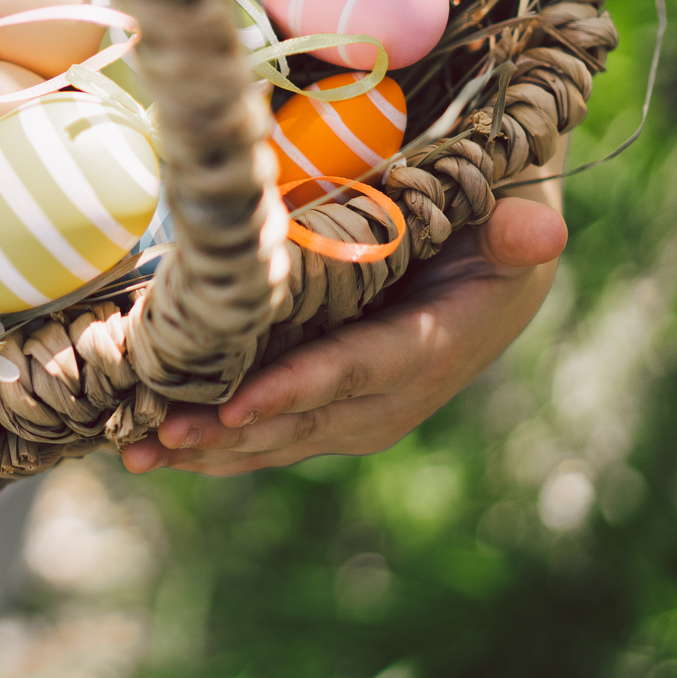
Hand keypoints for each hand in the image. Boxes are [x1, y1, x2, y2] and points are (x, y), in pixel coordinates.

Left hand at [123, 195, 568, 475]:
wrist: (494, 270)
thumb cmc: (489, 233)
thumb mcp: (509, 225)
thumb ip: (515, 231)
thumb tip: (541, 230)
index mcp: (429, 349)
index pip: (354, 372)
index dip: (294, 392)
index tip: (234, 407)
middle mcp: (390, 398)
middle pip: (299, 418)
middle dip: (226, 434)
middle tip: (157, 438)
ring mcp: (355, 411)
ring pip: (273, 437)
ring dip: (204, 449)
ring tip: (135, 452)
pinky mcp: (326, 408)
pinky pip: (265, 431)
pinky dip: (210, 439)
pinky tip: (149, 443)